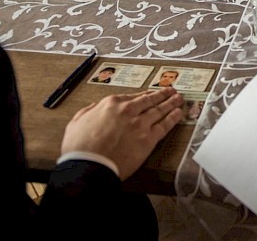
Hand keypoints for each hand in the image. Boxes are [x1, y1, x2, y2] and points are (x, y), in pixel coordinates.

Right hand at [61, 87, 183, 179]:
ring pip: (159, 110)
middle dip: (162, 95)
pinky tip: (179, 113)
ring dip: (171, 103)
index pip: (132, 97)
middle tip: (171, 91)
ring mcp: (140, 123)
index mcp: (111, 104)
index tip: (151, 93)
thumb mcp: (77, 122)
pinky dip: (173, 118)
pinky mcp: (148, 139)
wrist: (89, 165)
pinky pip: (164, 126)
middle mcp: (128, 110)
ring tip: (179, 99)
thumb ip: (88, 111)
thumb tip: (95, 108)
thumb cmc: (80, 147)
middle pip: (149, 100)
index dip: (144, 95)